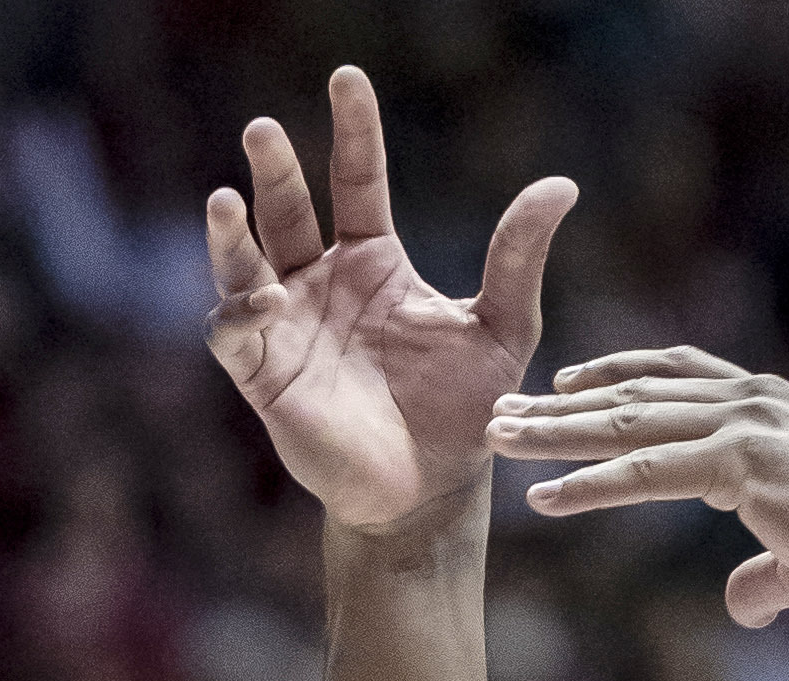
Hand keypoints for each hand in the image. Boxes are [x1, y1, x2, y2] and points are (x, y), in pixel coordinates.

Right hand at [202, 68, 576, 534]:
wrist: (432, 493)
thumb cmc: (466, 413)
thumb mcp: (501, 330)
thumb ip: (518, 259)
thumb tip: (561, 185)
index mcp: (374, 264)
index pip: (356, 179)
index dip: (352, 130)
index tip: (347, 78)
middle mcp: (322, 284)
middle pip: (288, 210)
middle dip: (274, 169)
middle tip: (264, 129)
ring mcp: (287, 327)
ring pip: (244, 264)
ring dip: (231, 234)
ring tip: (226, 200)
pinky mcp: (265, 375)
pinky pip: (233, 333)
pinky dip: (237, 313)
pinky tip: (258, 300)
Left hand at [492, 351, 788, 624]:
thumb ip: (765, 574)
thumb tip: (738, 603)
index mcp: (767, 406)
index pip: (674, 376)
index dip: (615, 378)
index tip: (565, 384)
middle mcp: (750, 400)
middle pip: (635, 394)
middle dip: (562, 403)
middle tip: (502, 410)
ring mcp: (744, 425)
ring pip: (628, 425)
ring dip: (556, 433)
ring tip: (498, 439)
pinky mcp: (740, 462)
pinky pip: (646, 473)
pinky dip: (591, 484)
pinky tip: (544, 498)